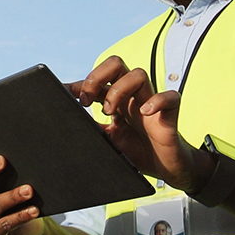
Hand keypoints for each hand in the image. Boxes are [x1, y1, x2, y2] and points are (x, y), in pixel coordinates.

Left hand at [68, 55, 212, 192]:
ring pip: (138, 74)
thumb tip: (69, 126)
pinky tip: (145, 112)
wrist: (164, 170)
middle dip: (97, 76)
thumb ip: (93, 130)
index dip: (79, 84)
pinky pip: (170, 97)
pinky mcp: (169, 114)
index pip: (97, 81)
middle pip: (116, 65)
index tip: (64, 93)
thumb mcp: (108, 142)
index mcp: (117, 101)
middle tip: (87, 100)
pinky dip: (158, 101)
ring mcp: (151, 103)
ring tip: (110, 111)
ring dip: (119, 89)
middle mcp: (132, 97)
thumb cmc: (137, 153)